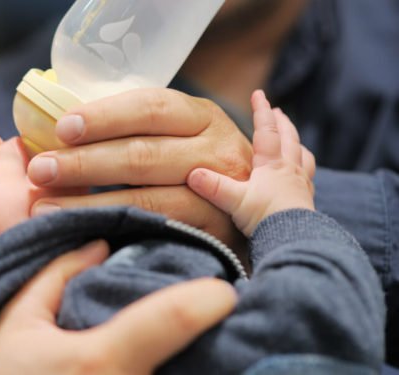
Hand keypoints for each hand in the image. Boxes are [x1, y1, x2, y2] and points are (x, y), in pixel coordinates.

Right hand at [0, 241, 237, 374]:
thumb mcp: (15, 321)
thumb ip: (56, 276)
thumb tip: (98, 243)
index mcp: (99, 356)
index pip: (172, 319)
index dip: (205, 299)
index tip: (223, 291)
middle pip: (190, 357)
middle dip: (203, 334)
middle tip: (208, 315)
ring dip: (192, 360)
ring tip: (192, 341)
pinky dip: (171, 372)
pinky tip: (167, 362)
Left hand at [27, 88, 251, 247]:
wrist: (251, 214)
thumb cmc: (194, 168)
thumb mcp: (175, 136)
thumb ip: (132, 130)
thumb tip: (60, 131)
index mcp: (200, 116)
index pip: (149, 107)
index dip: (103, 117)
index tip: (61, 128)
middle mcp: (217, 150)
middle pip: (144, 153)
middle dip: (84, 162)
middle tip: (39, 171)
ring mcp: (220, 193)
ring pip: (148, 197)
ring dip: (90, 202)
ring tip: (45, 207)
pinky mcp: (215, 232)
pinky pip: (159, 229)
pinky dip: (117, 229)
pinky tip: (85, 230)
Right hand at [187, 91, 315, 235]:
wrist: (293, 239)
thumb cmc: (265, 218)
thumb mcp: (234, 201)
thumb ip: (212, 186)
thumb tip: (192, 173)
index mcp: (271, 164)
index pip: (266, 130)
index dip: (261, 111)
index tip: (259, 94)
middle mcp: (290, 170)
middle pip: (289, 138)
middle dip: (282, 123)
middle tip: (278, 112)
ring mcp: (301, 185)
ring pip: (303, 157)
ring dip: (297, 145)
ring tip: (294, 141)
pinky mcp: (306, 202)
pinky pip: (308, 179)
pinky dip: (304, 170)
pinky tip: (300, 175)